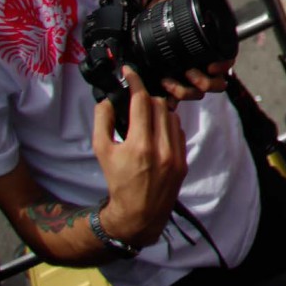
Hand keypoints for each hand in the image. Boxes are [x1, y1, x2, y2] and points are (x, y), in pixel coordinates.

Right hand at [93, 69, 187, 249]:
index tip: (130, 72)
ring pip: (171, 115)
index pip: (141, 101)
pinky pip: (178, 131)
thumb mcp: (101, 153)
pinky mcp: (184, 159)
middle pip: (158, 104)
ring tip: (144, 119)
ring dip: (158, 111)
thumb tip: (108, 99)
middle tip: (134, 100)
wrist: (138, 213)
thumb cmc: (117, 182)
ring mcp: (175, 154)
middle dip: (145, 98)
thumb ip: (102, 122)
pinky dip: (167, 126)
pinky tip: (156, 133)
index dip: (135, 82)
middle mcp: (160, 148)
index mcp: (138, 145)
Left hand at [153, 0, 230, 102]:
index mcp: (208, 49)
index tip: (212, 65)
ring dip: (189, 89)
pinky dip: (175, 95)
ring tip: (175, 80)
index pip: (226, 60)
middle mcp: (202, 67)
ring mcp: (190, 80)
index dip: (223, 65)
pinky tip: (165, 86)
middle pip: (217, 83)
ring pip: (200, 93)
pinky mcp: (176, 90)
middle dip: (206, 81)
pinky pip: (182, 100)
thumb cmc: (163, 27)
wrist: (143, 43)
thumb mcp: (167, 10)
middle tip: (192, 73)